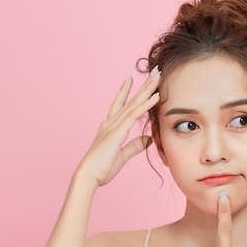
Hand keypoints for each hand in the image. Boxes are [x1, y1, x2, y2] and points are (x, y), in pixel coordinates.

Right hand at [76, 67, 159, 185]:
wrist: (89, 175)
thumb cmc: (101, 168)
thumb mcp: (122, 155)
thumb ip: (135, 145)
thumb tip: (148, 139)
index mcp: (110, 127)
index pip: (120, 105)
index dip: (126, 91)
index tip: (130, 78)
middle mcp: (111, 122)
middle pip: (131, 99)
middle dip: (144, 85)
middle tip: (154, 71)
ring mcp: (114, 125)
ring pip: (135, 103)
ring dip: (148, 89)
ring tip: (158, 75)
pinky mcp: (118, 132)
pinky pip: (135, 115)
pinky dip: (146, 104)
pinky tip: (156, 96)